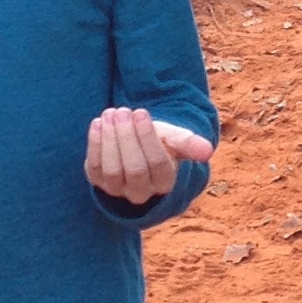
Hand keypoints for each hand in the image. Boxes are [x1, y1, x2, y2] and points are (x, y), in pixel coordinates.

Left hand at [84, 104, 213, 207]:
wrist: (138, 151)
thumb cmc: (160, 144)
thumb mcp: (174, 140)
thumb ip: (189, 143)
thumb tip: (208, 151)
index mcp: (165, 182)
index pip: (158, 164)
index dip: (147, 138)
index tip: (141, 112)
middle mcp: (142, 192)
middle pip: (134, 169)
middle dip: (127, 137)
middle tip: (124, 111)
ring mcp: (118, 190)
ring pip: (112, 170)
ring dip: (109, 139)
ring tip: (111, 114)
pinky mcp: (98, 183)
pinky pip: (94, 168)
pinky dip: (94, 145)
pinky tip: (98, 123)